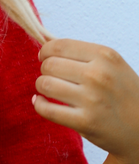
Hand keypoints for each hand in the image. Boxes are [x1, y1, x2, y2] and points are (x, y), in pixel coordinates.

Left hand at [34, 39, 138, 163]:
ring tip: (49, 90)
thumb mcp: (112, 65)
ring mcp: (92, 99)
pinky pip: (47, 109)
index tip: (45, 58)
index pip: (59, 46)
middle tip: (52, 77)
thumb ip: (81, 54)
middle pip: (49, 65)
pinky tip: (42, 102)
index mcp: (105, 56)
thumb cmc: (123, 94)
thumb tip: (45, 40)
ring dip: (42, 87)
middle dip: (45, 70)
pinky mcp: (85, 122)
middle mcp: (98, 75)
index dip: (45, 51)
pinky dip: (39, 105)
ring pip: (45, 84)